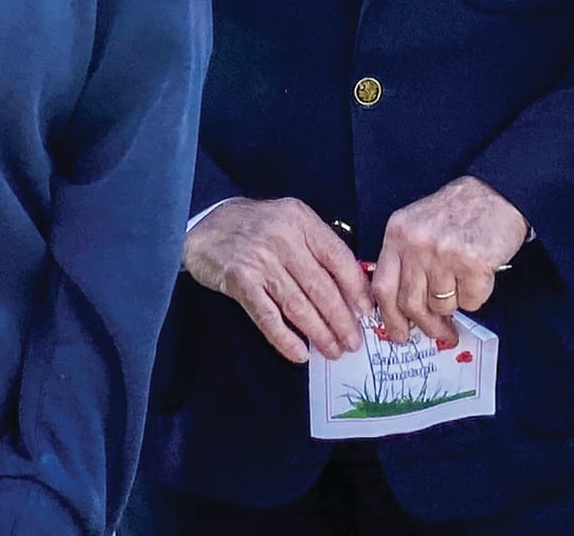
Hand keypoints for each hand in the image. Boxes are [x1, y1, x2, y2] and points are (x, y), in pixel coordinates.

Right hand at [184, 197, 371, 363]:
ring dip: (319, 333)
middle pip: (321, 287)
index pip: (338, 258)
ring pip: (298, 305)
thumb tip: (351, 286)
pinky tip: (300, 353)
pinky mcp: (239, 281)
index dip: (355, 288)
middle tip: (353, 342)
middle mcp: (284, 238)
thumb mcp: (291, 222)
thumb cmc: (257, 227)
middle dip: (341, 320)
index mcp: (302, 221)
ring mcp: (261, 260)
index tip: (366, 312)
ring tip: (334, 351)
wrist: (207, 226)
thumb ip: (317, 246)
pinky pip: (267, 316)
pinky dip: (285, 338)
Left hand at [372, 176, 527, 343]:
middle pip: (411, 304)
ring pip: (442, 306)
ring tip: (465, 281)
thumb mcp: (418, 226)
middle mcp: (416, 243)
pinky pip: (471, 301)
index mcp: (398, 233)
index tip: (399, 334)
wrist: (497, 191)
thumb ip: (405, 260)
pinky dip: (477, 295)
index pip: (382, 287)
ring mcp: (443, 253)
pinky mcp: (472, 262)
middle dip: (428, 326)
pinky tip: (480, 274)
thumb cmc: (459, 210)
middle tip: (442, 333)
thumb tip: (402, 310)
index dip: (390, 318)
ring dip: (456, 303)